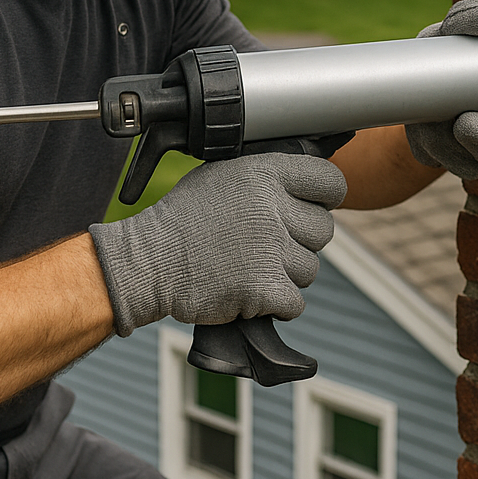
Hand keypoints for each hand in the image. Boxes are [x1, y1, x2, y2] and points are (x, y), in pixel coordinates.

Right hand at [89, 152, 346, 336]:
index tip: (312, 207)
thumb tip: (302, 182)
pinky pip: (295, 302)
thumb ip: (264, 177)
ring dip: (285, 274)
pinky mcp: (265, 289)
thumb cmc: (182, 219)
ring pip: (309, 269)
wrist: (147, 262)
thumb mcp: (221, 176)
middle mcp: (271, 208)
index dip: (324, 198)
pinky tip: (250, 291)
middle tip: (269, 245)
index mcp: (264, 174)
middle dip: (301, 241)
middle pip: (323, 230)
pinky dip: (276, 304)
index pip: (330, 182)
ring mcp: (270, 250)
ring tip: (249, 266)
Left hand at [404, 0, 477, 179]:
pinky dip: (447, 153)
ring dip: (471, 144)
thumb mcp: (453, 30)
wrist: (413, 84)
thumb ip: (471, 15)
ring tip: (453, 123)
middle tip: (466, 123)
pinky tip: (438, 137)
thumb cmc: (447, 51)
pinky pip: (463, 166)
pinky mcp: (470, 163)